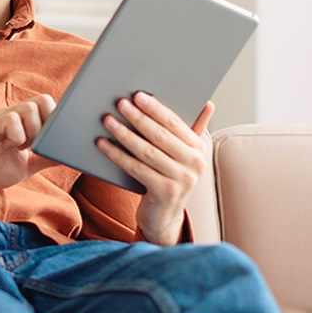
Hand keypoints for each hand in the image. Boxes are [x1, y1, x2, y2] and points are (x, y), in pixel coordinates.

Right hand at [0, 95, 58, 205]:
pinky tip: (11, 147)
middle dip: (47, 125)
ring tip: (22, 147)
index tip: (52, 141)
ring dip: (33, 131)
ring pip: (30, 108)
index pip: (48, 104)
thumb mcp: (26, 165)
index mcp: (22, 122)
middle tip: (36, 145)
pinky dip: (18, 135)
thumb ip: (45, 157)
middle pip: (44, 101)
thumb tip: (68, 154)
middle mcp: (12, 116)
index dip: (56, 120)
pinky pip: (11, 120)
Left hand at [96, 92, 213, 245]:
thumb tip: (208, 104)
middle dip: (138, 117)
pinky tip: (103, 145)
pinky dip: (117, 155)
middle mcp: (195, 163)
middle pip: (160, 135)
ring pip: (147, 151)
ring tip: (108, 121)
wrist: (164, 217)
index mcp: (198, 148)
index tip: (137, 96)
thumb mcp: (181, 155)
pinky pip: (136, 169)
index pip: (175, 123)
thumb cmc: (168, 179)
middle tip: (120, 103)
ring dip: (125, 134)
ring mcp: (182, 180)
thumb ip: (189, 130)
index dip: (155, 108)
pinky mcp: (165, 192)